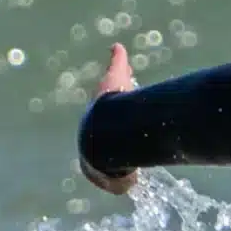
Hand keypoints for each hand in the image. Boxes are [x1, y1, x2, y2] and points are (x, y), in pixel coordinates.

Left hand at [80, 43, 138, 194]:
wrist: (102, 134)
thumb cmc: (109, 107)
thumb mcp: (114, 80)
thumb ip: (117, 64)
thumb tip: (117, 45)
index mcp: (93, 132)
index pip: (105, 133)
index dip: (117, 131)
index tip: (129, 131)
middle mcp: (93, 154)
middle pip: (110, 156)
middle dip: (122, 154)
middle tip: (136, 148)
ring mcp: (100, 171)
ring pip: (116, 172)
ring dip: (126, 168)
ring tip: (138, 161)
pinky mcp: (110, 184)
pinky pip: (122, 185)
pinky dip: (129, 180)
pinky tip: (137, 173)